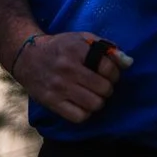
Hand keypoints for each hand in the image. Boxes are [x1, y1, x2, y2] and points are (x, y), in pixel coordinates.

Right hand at [9, 31, 128, 123]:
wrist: (27, 57)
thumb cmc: (61, 47)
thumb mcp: (82, 39)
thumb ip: (107, 49)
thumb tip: (129, 62)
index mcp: (77, 49)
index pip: (109, 68)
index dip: (114, 74)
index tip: (108, 74)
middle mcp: (67, 68)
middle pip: (104, 89)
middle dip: (106, 89)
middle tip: (100, 86)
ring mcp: (58, 86)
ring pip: (94, 105)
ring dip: (97, 102)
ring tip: (92, 95)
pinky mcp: (51, 101)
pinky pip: (79, 117)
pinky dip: (84, 113)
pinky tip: (81, 104)